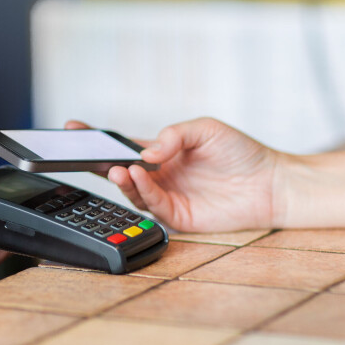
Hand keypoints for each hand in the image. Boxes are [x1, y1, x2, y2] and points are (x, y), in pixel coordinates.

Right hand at [66, 119, 281, 231]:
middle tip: (80, 153)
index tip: (73, 128)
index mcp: (161, 153)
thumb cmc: (242, 153)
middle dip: (96, 162)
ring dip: (121, 178)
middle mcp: (159, 176)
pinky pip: (153, 204)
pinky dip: (142, 190)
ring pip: (132, 191)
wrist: (272, 183)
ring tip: (119, 168)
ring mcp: (167, 197)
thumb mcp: (206, 129)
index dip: (97, 139)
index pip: (122, 146)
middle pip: (119, 170)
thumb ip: (174, 135)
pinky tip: (139, 175)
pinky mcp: (178, 216)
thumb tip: (147, 150)